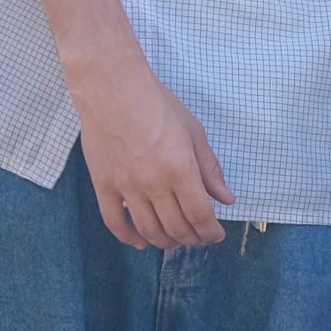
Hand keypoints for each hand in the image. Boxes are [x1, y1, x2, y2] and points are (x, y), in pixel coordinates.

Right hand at [71, 51, 234, 250]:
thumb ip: (210, 169)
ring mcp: (126, 187)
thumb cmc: (156, 104)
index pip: (200, 215)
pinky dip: (129, 237)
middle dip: (192, 238)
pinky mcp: (104, 185)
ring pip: (149, 230)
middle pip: (177, 227)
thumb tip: (226, 198)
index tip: (216, 234)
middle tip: (198, 236)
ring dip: (166, 242)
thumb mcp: (193, 131)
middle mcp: (154, 184)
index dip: (211, 232)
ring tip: (174, 239)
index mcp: (180, 169)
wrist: (112, 89)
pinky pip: (115, 222)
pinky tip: (140, 241)